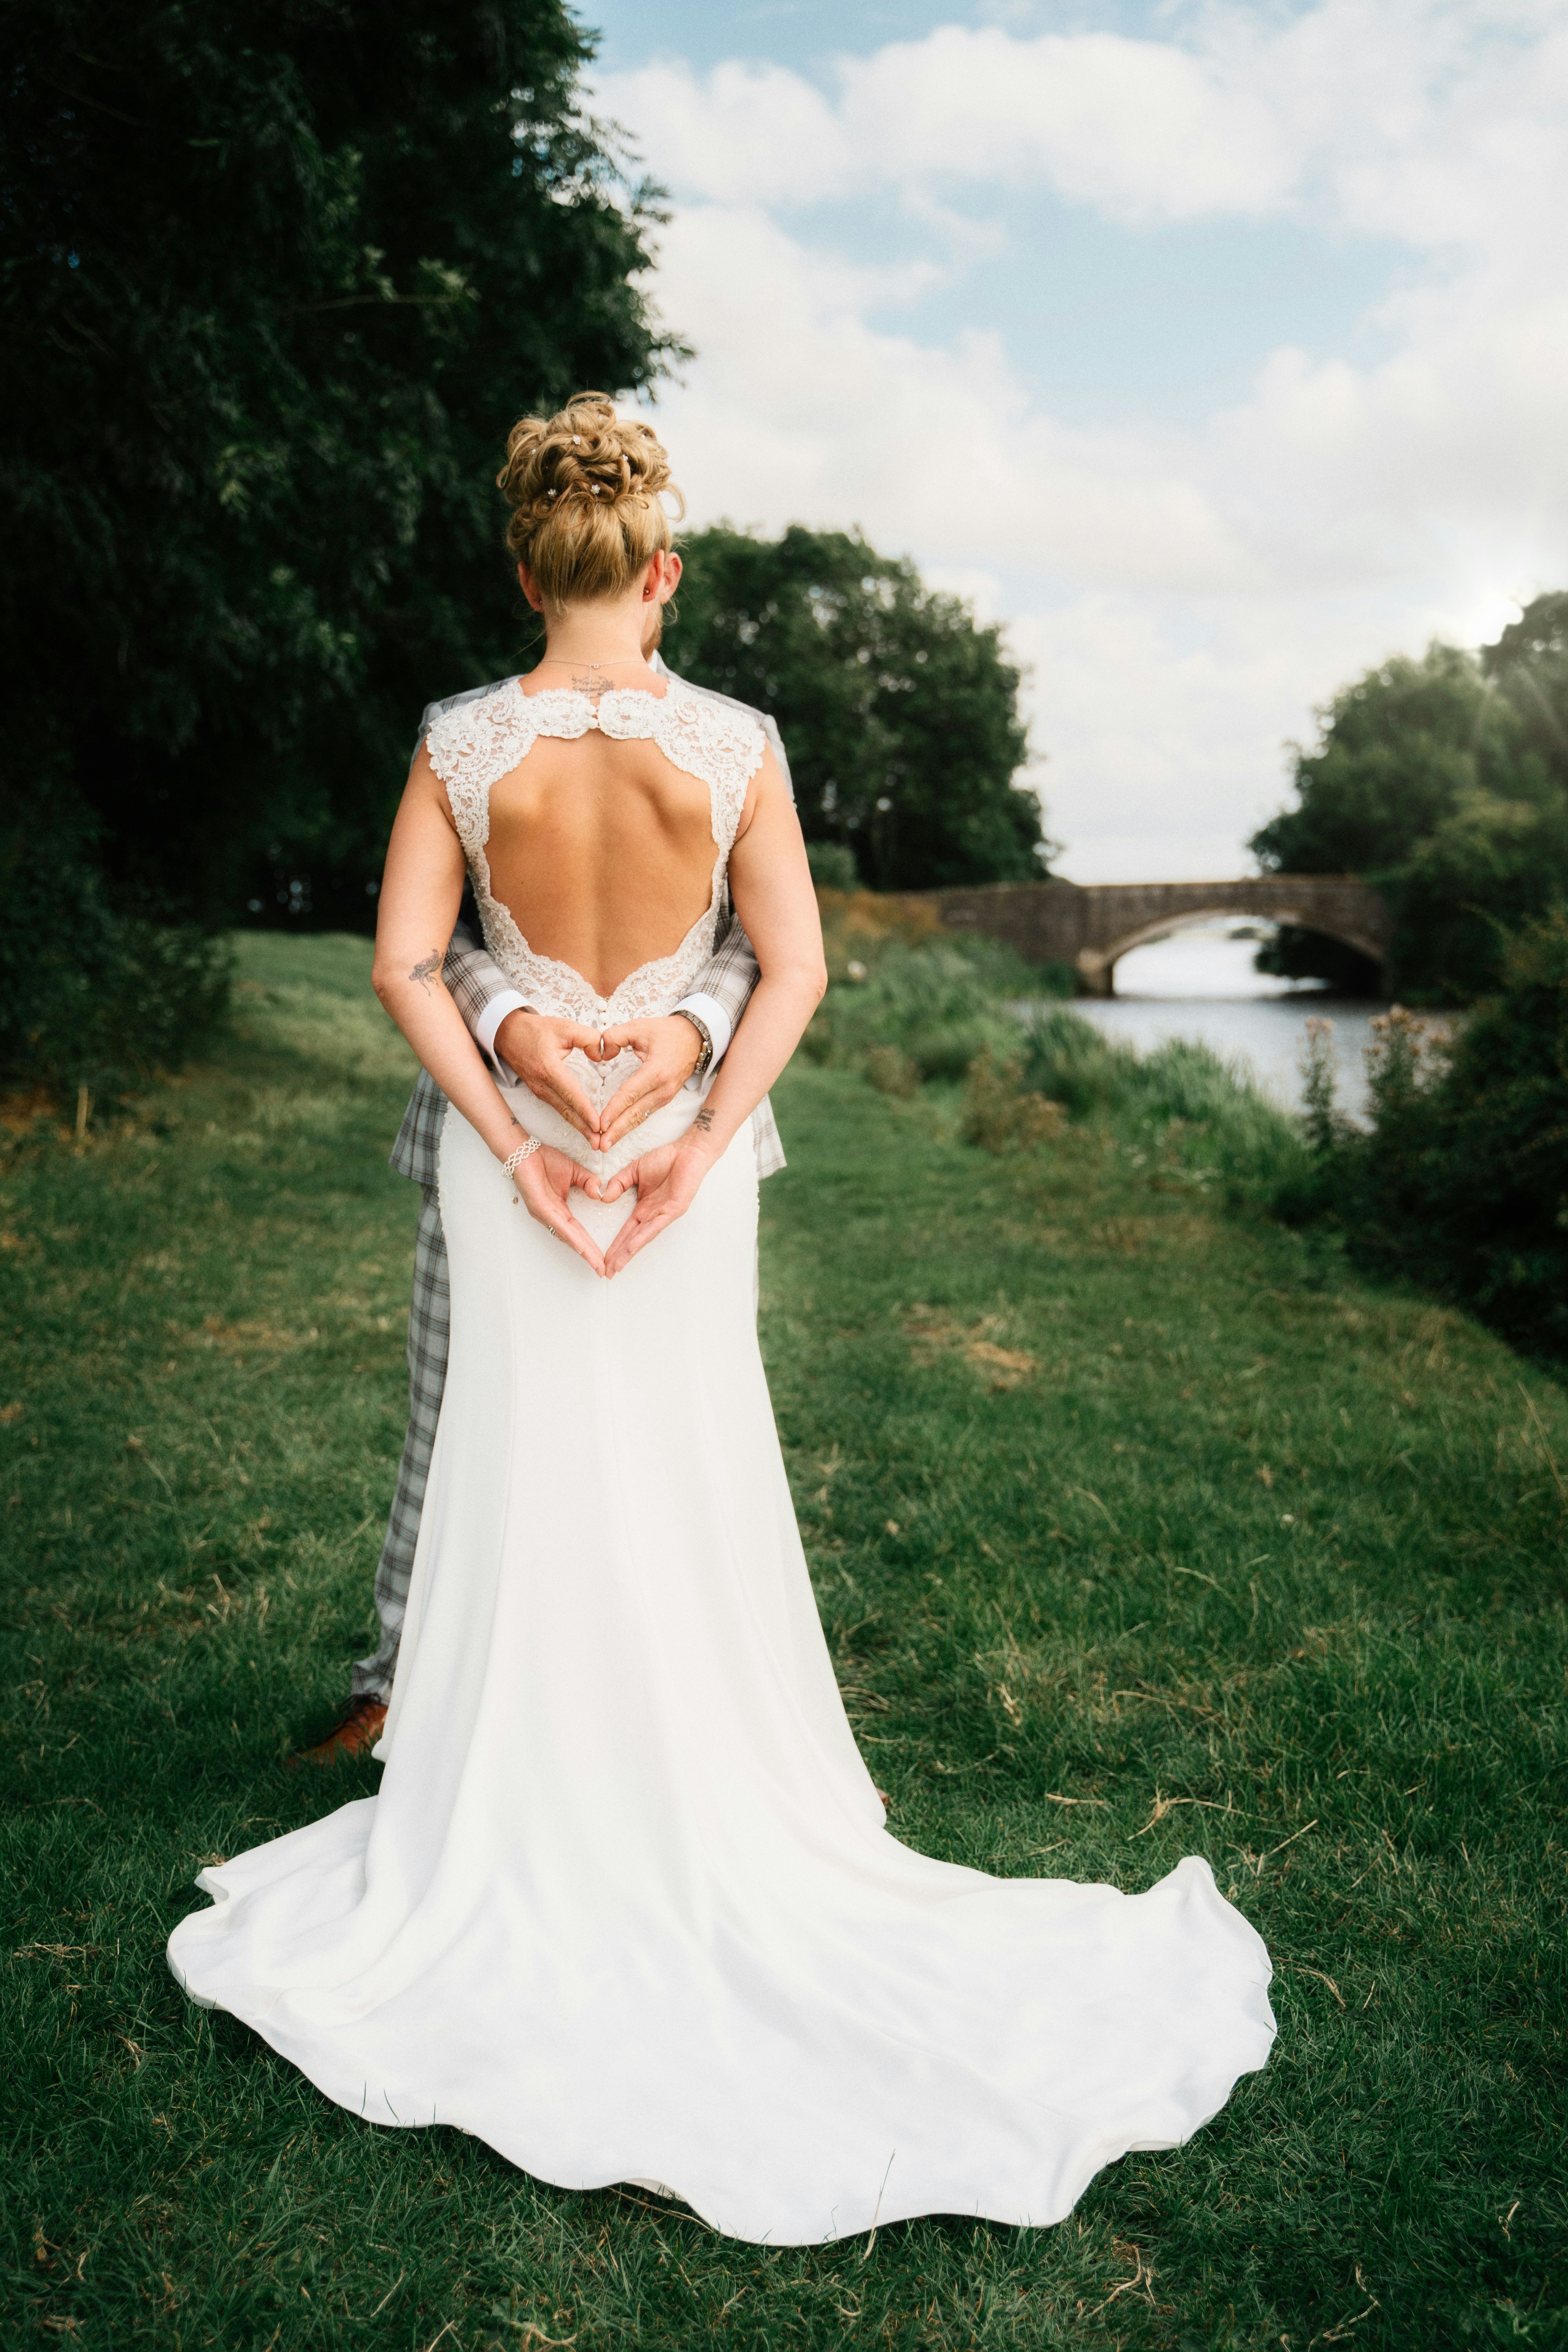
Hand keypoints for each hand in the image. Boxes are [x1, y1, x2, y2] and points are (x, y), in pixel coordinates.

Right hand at [494, 1010, 605, 1143]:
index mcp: (549, 1068)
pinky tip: (582, 1126)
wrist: (507, 1033)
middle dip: (584, 1128)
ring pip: (562, 1112)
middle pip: (566, 1110)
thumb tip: (602, 1056)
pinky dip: (571, 1119)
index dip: (585, 1111)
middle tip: (600, 1144)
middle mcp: (542, 1084)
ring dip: (578, 1127)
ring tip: (594, 1141)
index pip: (571, 1093)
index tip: (598, 1125)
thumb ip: (588, 1038)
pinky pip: (558, 1108)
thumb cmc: (536, 1030)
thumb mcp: (565, 1026)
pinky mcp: (539, 1092)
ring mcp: (539, 1090)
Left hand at [512, 1141, 606, 1276]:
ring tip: (595, 1263)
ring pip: (568, 1236)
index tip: (601, 1257)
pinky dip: (571, 1237)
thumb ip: (588, 1182)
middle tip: (601, 1269)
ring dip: (583, 1250)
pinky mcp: (540, 1207)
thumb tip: (599, 1193)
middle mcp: (551, 1216)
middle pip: (574, 1239)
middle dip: (589, 1254)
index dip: (590, 1245)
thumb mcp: (574, 1172)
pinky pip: (559, 1225)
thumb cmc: (544, 1160)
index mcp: (558, 1209)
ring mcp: (545, 1213)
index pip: (578, 1231)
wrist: (523, 1151)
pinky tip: (581, 1247)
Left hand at [594, 1015, 702, 1151]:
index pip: (631, 1094)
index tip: (601, 1124)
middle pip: (636, 1113)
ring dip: (622, 1132)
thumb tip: (601, 1054)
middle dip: (617, 1131)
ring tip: (605, 1145)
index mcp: (657, 1071)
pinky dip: (630, 1125)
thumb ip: (615, 1036)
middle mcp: (663, 1088)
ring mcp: (666, 1096)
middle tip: (600, 1145)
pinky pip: (645, 1114)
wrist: (694, 1039)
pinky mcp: (665, 1099)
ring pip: (640, 1118)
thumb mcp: (639, 1026)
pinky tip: (618, 1133)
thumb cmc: (667, 1033)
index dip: (615, 1110)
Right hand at [600, 1138, 714, 1277]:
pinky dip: (644, 1236)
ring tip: (617, 1264)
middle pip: (633, 1240)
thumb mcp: (634, 1171)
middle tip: (607, 1272)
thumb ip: (618, 1183)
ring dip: (630, 1252)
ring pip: (644, 1237)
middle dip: (620, 1256)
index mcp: (644, 1208)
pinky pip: (656, 1225)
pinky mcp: (674, 1209)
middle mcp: (653, 1215)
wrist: (687, 1151)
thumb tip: (604, 1197)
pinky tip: (633, 1246)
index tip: (603, 1258)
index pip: (627, 1231)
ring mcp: (664, 1214)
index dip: (615, 1245)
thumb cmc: (665, 1160)